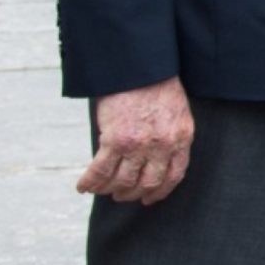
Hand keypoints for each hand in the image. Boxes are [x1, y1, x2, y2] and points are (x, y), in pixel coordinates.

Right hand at [80, 76, 193, 204]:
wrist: (139, 65)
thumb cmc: (157, 83)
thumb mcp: (176, 111)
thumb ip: (170, 135)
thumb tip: (155, 158)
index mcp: (181, 137)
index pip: (174, 175)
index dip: (160, 191)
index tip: (149, 198)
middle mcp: (162, 145)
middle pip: (147, 182)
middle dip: (133, 193)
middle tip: (122, 195)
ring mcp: (138, 145)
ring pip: (123, 181)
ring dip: (111, 190)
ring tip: (104, 190)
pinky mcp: (114, 140)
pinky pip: (100, 171)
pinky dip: (90, 182)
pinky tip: (83, 187)